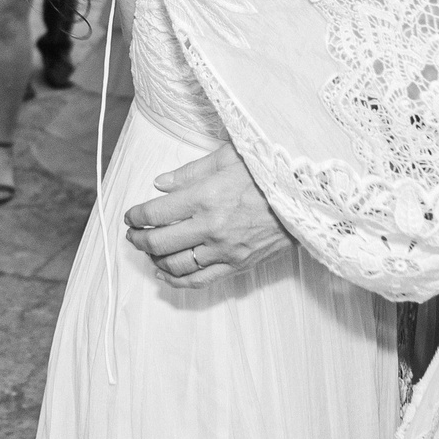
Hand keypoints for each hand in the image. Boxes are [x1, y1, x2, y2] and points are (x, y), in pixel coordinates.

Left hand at [122, 143, 292, 288]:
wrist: (307, 197)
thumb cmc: (269, 171)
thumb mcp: (228, 157)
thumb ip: (190, 172)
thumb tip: (159, 184)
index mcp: (205, 197)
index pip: (155, 213)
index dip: (136, 215)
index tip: (131, 215)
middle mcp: (211, 227)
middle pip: (159, 242)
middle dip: (138, 239)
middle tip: (132, 234)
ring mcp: (224, 251)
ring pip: (175, 264)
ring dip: (154, 259)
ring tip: (148, 251)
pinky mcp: (238, 265)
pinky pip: (200, 281)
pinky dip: (176, 281)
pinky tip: (164, 274)